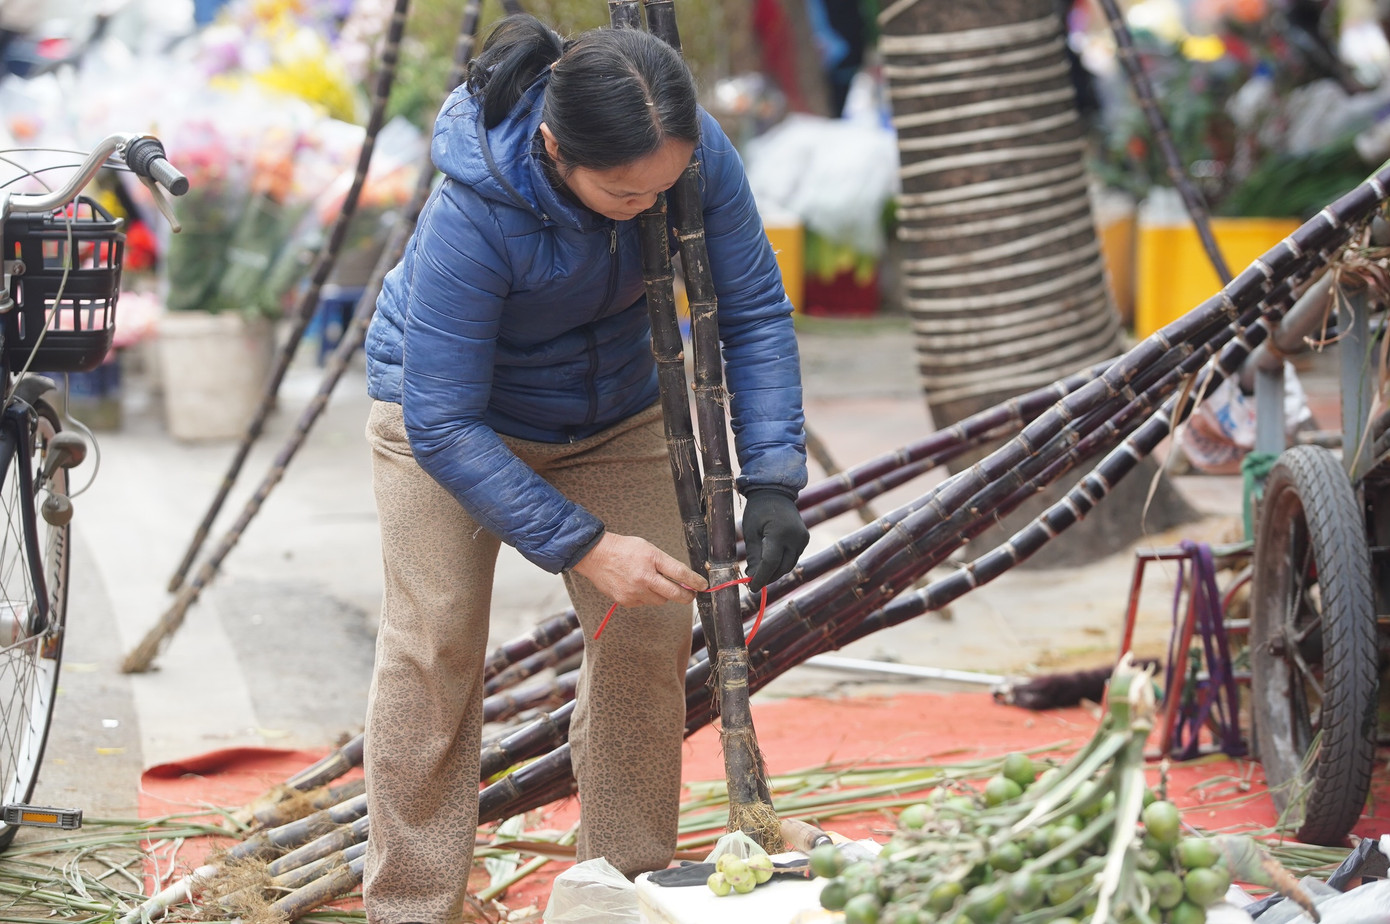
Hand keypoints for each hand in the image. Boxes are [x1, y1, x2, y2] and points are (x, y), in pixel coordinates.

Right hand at [572, 532, 707, 606]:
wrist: (596, 556)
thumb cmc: (623, 549)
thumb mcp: (648, 548)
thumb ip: (665, 563)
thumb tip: (682, 578)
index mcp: (651, 559)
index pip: (680, 573)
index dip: (695, 581)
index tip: (703, 585)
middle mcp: (644, 578)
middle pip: (674, 593)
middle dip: (687, 596)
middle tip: (691, 594)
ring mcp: (634, 591)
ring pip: (660, 600)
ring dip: (663, 595)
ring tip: (654, 583)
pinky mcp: (626, 601)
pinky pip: (645, 603)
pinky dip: (646, 597)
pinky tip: (638, 586)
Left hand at [742, 489, 808, 592]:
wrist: (776, 492)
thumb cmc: (758, 510)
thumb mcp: (750, 531)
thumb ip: (753, 555)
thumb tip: (752, 577)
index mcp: (779, 533)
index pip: (770, 563)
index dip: (761, 578)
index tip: (751, 588)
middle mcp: (795, 538)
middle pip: (782, 567)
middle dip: (767, 577)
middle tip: (752, 582)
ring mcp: (803, 539)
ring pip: (789, 565)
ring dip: (775, 572)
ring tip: (760, 574)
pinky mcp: (804, 539)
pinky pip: (793, 558)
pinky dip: (782, 563)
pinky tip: (770, 564)